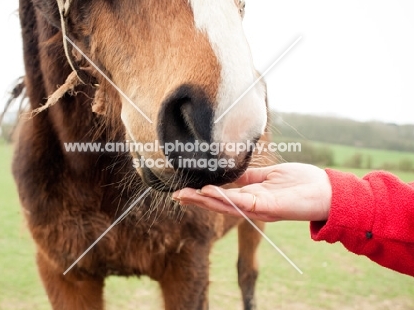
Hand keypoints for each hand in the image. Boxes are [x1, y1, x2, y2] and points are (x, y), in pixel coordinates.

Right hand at [172, 163, 331, 221]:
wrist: (327, 191)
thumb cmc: (302, 182)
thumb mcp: (271, 175)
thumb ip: (251, 177)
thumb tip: (233, 173)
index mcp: (252, 196)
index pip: (223, 196)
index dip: (203, 194)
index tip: (185, 189)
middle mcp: (252, 205)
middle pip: (219, 203)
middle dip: (197, 200)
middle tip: (176, 195)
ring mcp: (258, 207)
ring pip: (225, 205)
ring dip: (204, 200)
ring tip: (185, 195)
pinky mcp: (267, 205)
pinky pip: (241, 201)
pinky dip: (224, 196)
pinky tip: (208, 190)